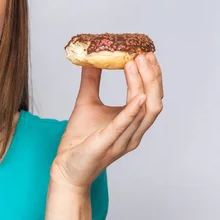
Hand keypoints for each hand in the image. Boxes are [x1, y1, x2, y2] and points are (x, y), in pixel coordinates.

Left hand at [51, 52, 163, 190]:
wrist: (66, 167)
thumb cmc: (80, 140)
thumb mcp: (86, 103)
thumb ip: (91, 81)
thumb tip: (92, 58)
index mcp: (132, 123)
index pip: (150, 96)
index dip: (150, 75)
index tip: (144, 53)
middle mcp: (134, 132)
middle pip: (154, 102)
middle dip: (152, 77)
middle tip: (144, 54)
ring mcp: (123, 140)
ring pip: (145, 112)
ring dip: (142, 85)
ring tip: (136, 63)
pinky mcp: (107, 144)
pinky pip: (124, 126)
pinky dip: (132, 110)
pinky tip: (138, 96)